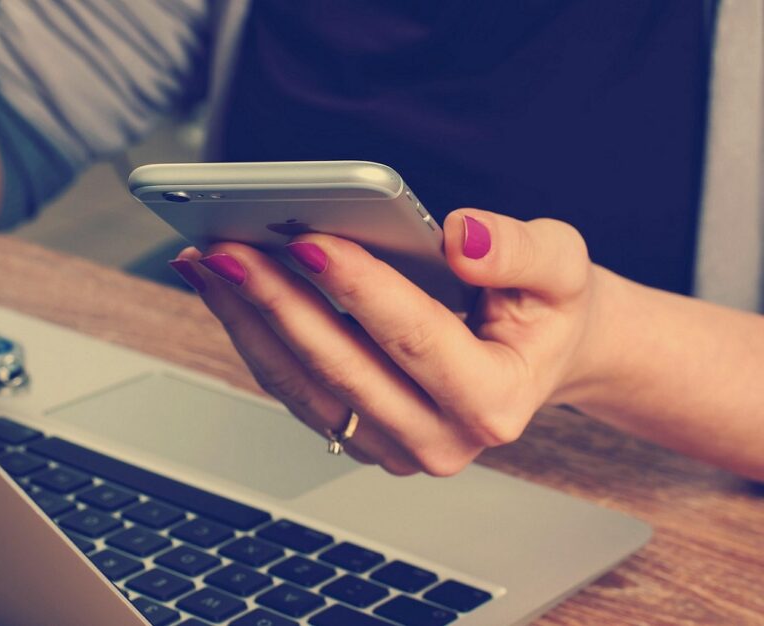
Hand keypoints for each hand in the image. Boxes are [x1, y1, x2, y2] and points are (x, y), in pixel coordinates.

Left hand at [169, 209, 598, 475]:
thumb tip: (460, 238)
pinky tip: (226, 289)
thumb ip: (521, 251)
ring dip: (248, 321)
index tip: (307, 240)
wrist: (539, 356)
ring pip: (302, 385)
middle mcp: (440, 440)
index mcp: (495, 401)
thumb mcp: (563, 267)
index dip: (358, 288)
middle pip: (341, 368)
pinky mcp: (359, 436)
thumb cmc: (546, 309)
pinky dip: (254, 336)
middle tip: (228, 249)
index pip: (414, 338)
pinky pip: (293, 389)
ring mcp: (393, 447)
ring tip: (210, 262)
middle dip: (278, 302)